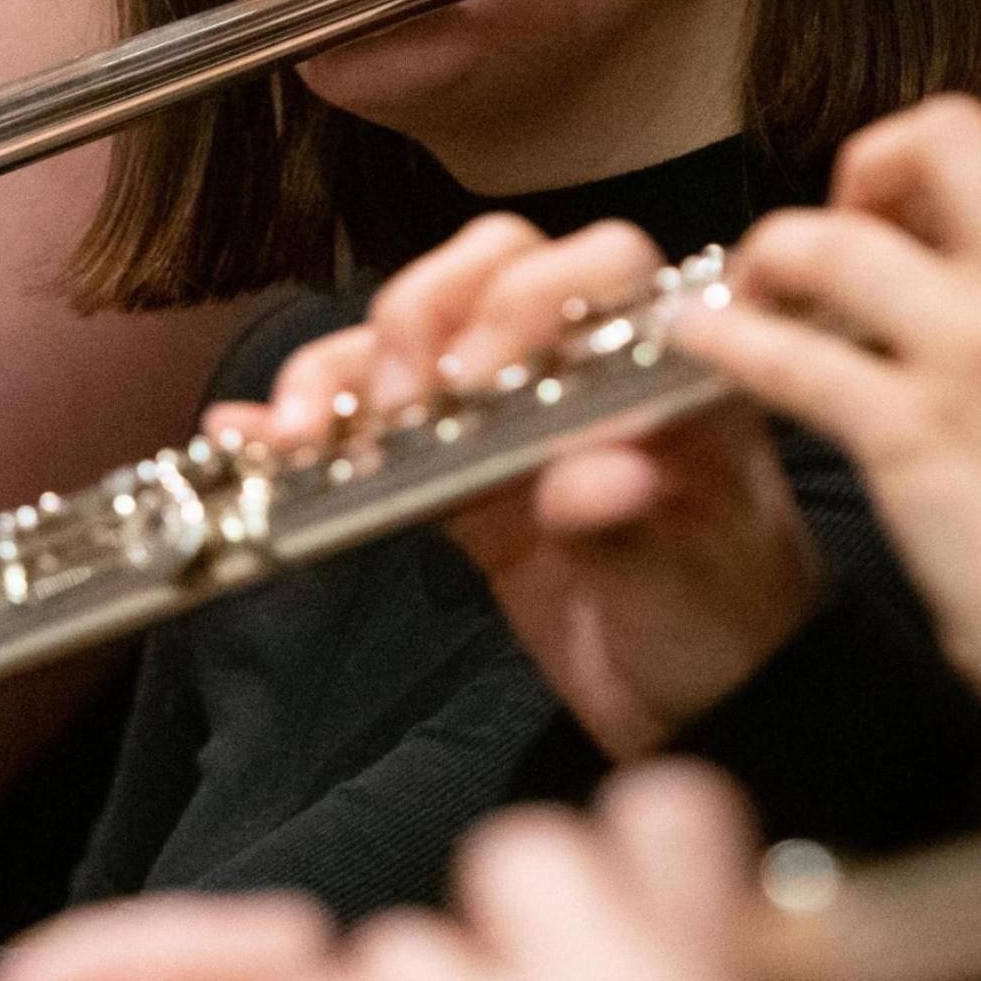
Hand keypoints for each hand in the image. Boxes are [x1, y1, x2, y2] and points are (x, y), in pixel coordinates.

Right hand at [235, 217, 821, 758]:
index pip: (606, 267)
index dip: (535, 295)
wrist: (702, 714)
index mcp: (670, 366)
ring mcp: (513, 411)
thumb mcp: (692, 586)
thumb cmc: (726, 630)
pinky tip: (253, 435)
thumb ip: (634, 528)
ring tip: (309, 429)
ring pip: (420, 327)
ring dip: (352, 361)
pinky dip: (311, 419)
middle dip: (429, 314)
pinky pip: (372, 419)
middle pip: (494, 267)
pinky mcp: (455, 472)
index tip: (483, 374)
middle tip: (406, 400)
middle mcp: (587, 363)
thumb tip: (593, 479)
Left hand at [687, 78, 980, 695]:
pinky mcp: (906, 429)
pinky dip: (727, 339)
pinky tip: (703, 341)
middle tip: (862, 215)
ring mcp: (977, 351)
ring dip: (779, 252)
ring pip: (836, 240)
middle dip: (879, 160)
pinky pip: (786, 355)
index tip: (976, 170)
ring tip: (764, 283)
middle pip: (942, 137)